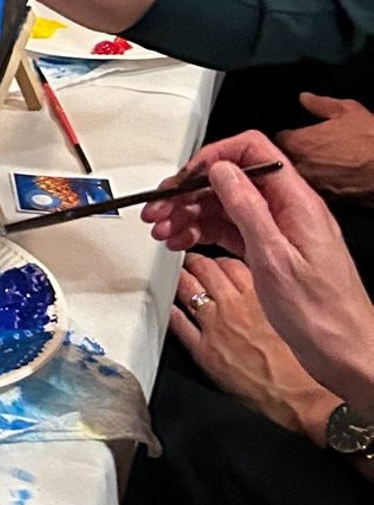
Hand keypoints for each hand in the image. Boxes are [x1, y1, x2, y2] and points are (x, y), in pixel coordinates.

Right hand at [146, 132, 373, 411]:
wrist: (344, 352)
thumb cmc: (321, 314)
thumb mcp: (275, 258)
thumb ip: (247, 208)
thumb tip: (221, 170)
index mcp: (297, 202)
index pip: (252, 152)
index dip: (213, 157)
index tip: (184, 178)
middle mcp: (288, 210)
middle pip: (231, 181)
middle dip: (190, 191)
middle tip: (159, 209)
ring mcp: (278, 231)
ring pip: (225, 206)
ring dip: (189, 214)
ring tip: (163, 229)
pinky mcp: (270, 251)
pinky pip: (229, 231)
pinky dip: (202, 233)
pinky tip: (182, 241)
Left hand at [167, 253, 335, 438]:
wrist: (303, 399)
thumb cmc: (305, 366)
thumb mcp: (293, 317)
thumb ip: (274, 297)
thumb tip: (265, 287)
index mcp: (260, 295)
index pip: (229, 261)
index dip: (219, 258)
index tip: (215, 257)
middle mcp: (234, 305)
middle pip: (205, 269)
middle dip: (195, 261)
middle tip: (189, 259)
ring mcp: (215, 326)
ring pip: (188, 289)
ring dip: (180, 279)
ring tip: (176, 274)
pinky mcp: (203, 350)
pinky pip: (178, 323)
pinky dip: (170, 310)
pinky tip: (168, 305)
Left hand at [277, 93, 373, 200]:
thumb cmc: (370, 137)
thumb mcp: (347, 110)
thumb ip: (320, 104)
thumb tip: (304, 98)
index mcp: (300, 144)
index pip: (278, 140)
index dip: (288, 136)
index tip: (296, 133)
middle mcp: (302, 167)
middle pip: (285, 161)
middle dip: (292, 155)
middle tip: (309, 148)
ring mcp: (316, 186)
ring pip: (301, 178)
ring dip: (307, 171)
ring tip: (324, 163)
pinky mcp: (332, 200)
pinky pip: (319, 190)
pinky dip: (323, 183)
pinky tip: (335, 176)